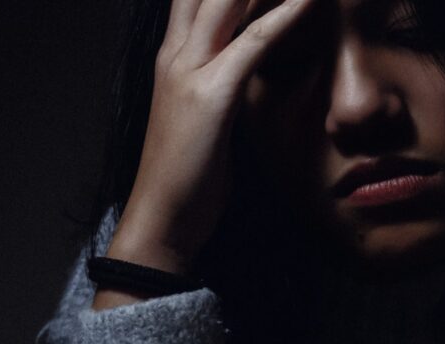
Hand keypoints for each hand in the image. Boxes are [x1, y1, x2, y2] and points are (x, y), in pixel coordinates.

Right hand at [104, 0, 316, 276]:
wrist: (162, 220)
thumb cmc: (188, 175)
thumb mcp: (205, 116)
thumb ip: (223, 80)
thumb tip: (251, 63)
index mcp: (174, 55)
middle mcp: (176, 53)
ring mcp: (190, 72)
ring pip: (228, 0)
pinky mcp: (211, 97)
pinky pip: (252, 44)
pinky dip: (282, 15)